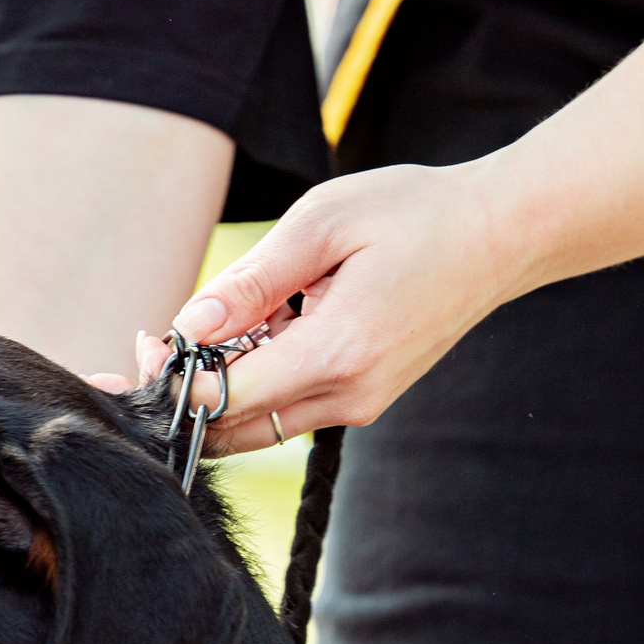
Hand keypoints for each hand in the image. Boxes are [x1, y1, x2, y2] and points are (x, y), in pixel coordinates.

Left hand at [158, 162, 521, 455]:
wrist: (501, 236)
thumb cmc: (415, 215)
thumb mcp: (322, 224)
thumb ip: (251, 280)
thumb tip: (189, 323)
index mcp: (336, 353)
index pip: (225, 398)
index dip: (172, 381)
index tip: (143, 344)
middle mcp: (348, 396)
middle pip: (233, 429)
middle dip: (182, 395)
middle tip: (149, 342)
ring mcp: (360, 404)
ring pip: (258, 425)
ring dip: (217, 390)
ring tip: (200, 328)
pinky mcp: (365, 398)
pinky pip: (290, 407)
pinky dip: (255, 382)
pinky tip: (249, 333)